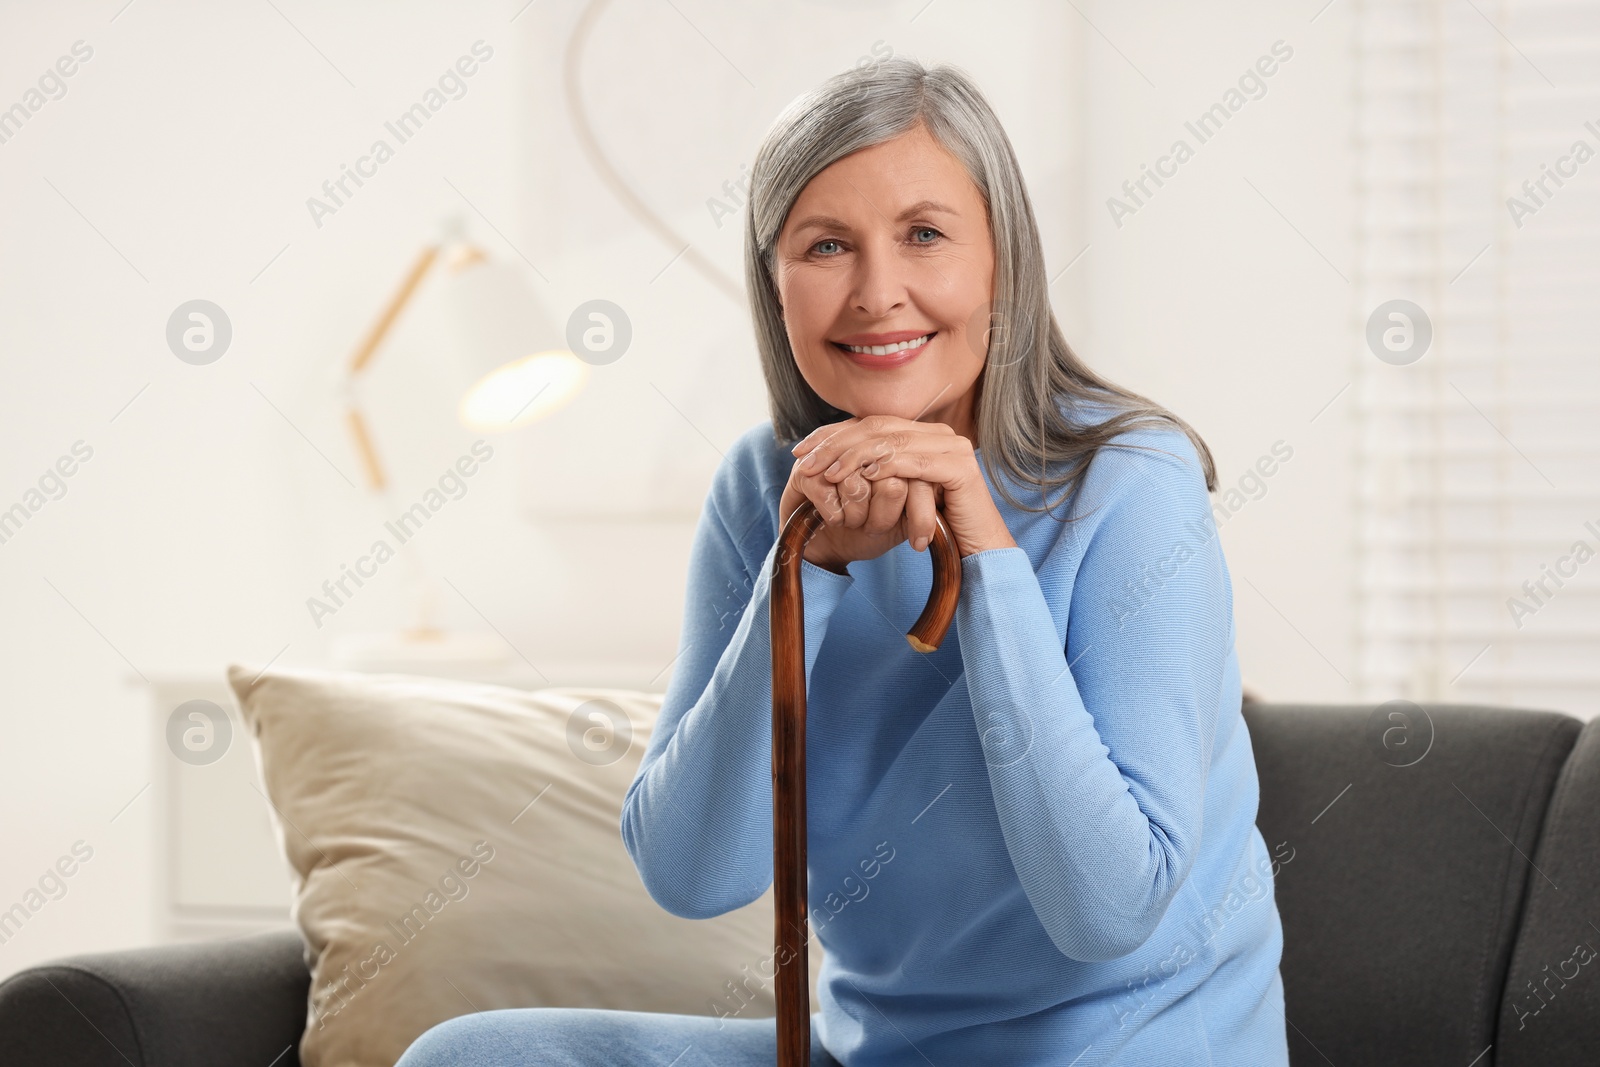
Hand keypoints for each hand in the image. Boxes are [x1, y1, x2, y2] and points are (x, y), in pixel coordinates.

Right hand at [779, 436, 922, 573]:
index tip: (920, 544)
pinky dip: (836, 518)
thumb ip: (922, 496)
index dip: (920, 511)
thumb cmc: (868, 530)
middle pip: (892, 480)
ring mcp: (831, 454)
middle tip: (876, 531)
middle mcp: (862, 445)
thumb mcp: (904, 517)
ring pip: (859, 486)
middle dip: (884, 518)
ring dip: (857, 517)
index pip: (919, 474)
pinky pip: (831, 495)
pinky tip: (835, 521)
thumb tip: (940, 488)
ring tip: (853, 523)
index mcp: (892, 450)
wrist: (826, 546)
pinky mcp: (804, 470)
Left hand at [783, 415, 1016, 568]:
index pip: (870, 423)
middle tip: (806, 460)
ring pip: (891, 442)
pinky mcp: (959, 467)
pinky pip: (914, 462)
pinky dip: (886, 468)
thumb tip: (833, 460)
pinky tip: (863, 477)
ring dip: (854, 457)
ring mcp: (952, 447)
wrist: (976, 549)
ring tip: (828, 473)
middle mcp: (939, 434)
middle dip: (836, 443)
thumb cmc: (934, 526)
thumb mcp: (896, 495)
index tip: (802, 450)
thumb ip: (876, 472)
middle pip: (877, 427)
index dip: (833, 434)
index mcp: (923, 434)